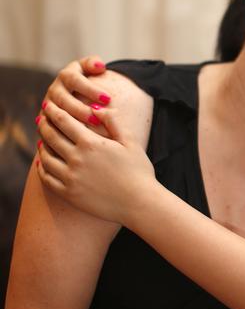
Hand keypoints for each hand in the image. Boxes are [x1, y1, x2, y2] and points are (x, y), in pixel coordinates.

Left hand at [36, 99, 155, 226]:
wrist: (139, 203)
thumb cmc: (139, 171)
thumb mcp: (130, 141)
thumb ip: (113, 122)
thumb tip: (95, 107)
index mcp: (91, 143)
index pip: (63, 121)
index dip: (54, 111)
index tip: (49, 106)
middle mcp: (76, 159)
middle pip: (51, 137)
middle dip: (44, 125)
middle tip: (41, 119)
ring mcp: (70, 178)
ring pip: (45, 157)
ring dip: (41, 146)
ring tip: (42, 141)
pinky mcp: (69, 194)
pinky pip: (46, 178)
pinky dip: (42, 168)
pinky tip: (43, 163)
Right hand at [41, 56, 110, 128]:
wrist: (78, 94)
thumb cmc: (89, 82)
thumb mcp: (90, 69)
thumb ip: (93, 64)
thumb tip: (99, 66)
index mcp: (66, 76)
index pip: (74, 79)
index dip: (90, 89)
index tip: (108, 99)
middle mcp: (55, 89)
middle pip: (63, 99)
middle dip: (80, 110)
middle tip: (98, 120)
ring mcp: (49, 104)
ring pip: (55, 114)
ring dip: (72, 122)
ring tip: (89, 130)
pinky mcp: (47, 119)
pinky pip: (50, 128)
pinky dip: (61, 133)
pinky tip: (75, 140)